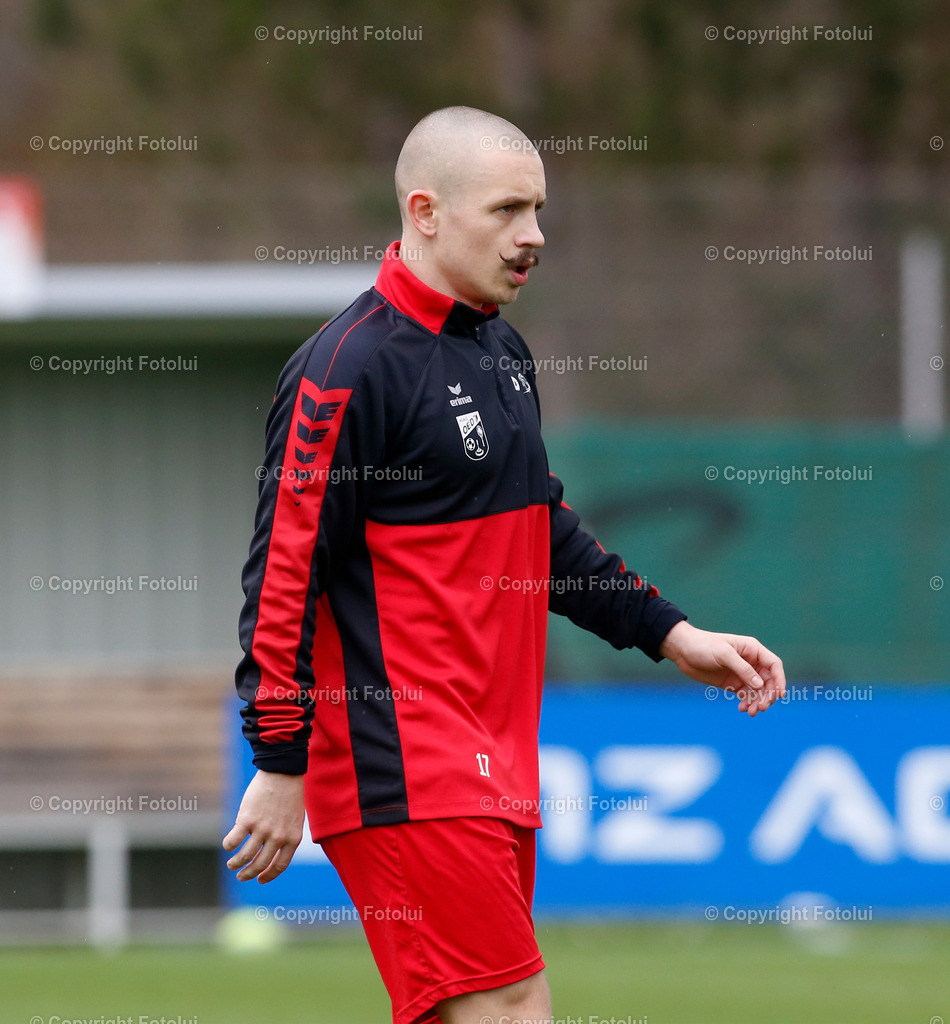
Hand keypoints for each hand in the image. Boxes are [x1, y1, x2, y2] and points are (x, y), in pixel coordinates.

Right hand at [222, 770, 304, 881]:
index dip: (268, 875)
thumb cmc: (289, 794)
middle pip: (260, 864)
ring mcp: (262, 829)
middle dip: (248, 874)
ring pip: (244, 856)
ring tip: (231, 864)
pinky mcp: (247, 820)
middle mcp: (278, 837)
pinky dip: (228, 846)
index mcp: (293, 838)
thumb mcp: (295, 819)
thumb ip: (286, 836)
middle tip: (241, 876)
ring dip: (235, 863)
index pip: (279, 865)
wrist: (283, 772)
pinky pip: (233, 840)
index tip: (259, 880)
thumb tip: (272, 852)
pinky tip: (228, 845)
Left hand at [659, 620, 785, 715]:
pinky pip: (745, 695)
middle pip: (768, 681)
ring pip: (757, 691)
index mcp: (752, 649)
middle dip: (767, 695)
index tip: (779, 695)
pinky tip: (742, 708)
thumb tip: (760, 685)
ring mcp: (741, 673)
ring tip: (751, 712)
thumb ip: (742, 668)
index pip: (773, 665)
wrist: (683, 650)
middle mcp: (750, 661)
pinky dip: (747, 703)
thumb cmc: (703, 645)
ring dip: (757, 702)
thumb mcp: (723, 654)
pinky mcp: (732, 683)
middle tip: (761, 708)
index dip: (780, 679)